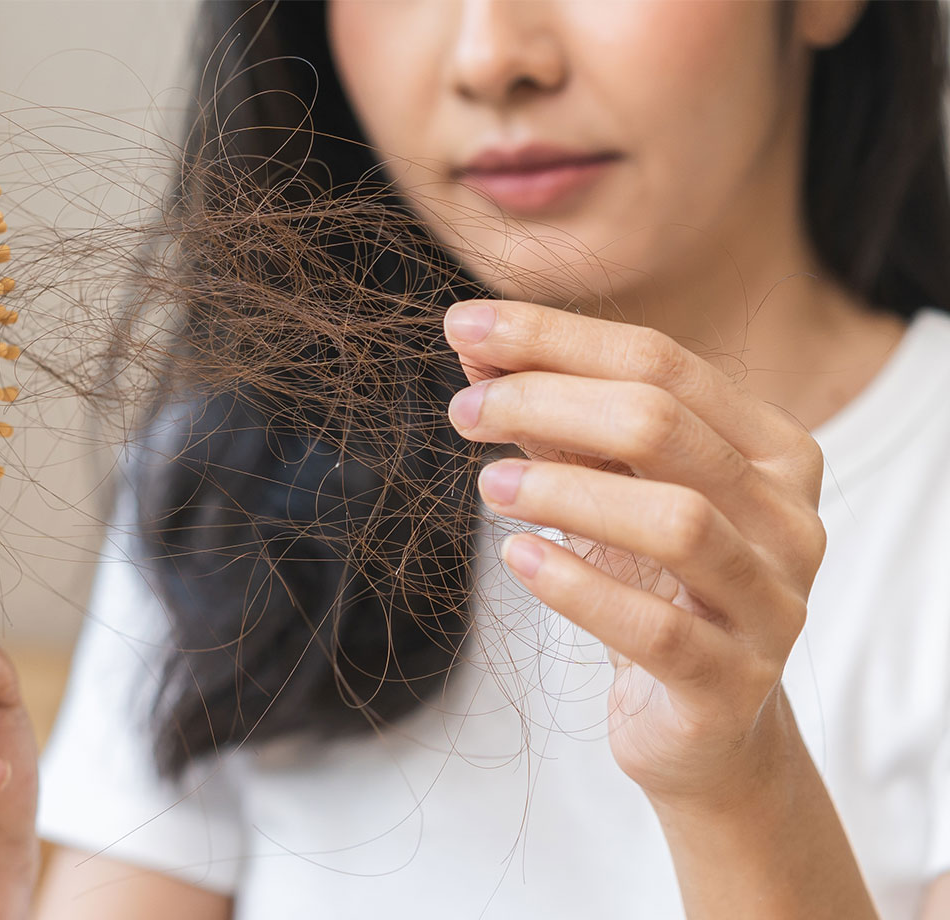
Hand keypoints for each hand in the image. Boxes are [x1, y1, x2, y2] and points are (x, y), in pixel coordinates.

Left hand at [443, 300, 827, 808]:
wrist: (700, 720)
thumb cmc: (651, 583)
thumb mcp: (609, 491)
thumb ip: (557, 423)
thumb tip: (474, 343)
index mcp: (771, 449)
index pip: (663, 362)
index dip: (556, 339)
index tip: (464, 324)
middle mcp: (790, 518)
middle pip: (664, 427)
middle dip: (548, 403)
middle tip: (463, 410)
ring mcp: (772, 604)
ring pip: (674, 523)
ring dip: (563, 491)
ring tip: (485, 486)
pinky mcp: (734, 684)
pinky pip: (657, 627)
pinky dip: (577, 586)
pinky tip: (517, 558)